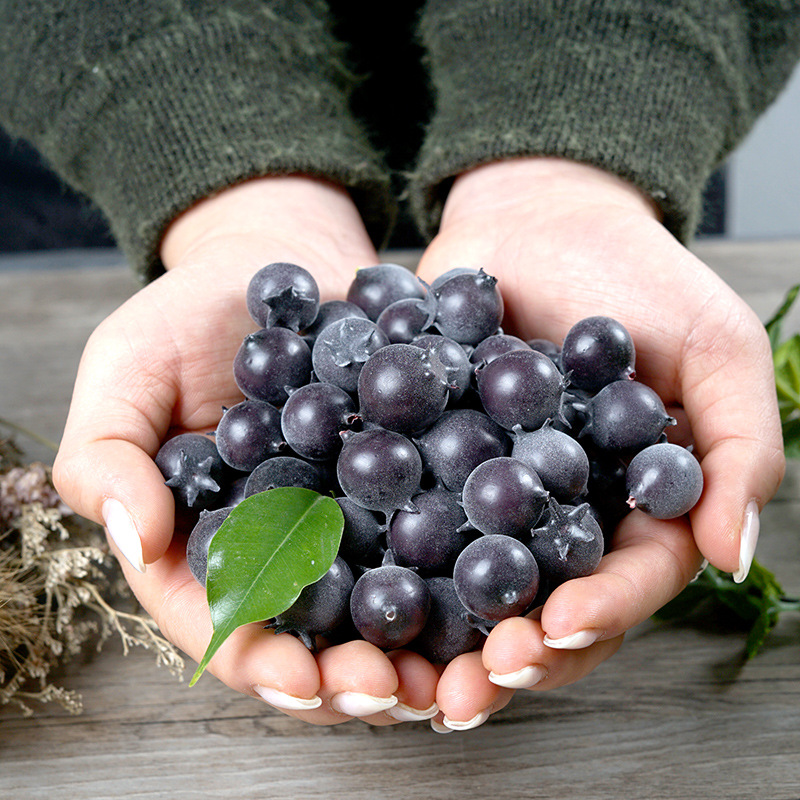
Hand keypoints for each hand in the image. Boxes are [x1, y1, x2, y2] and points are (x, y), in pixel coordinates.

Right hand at [52, 176, 443, 724]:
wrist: (279, 261)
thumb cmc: (186, 314)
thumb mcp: (126, 371)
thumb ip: (110, 455)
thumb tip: (139, 539)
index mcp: (207, 542)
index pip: (224, 626)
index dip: (260, 663)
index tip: (303, 681)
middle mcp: (284, 547)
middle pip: (316, 636)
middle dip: (355, 674)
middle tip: (401, 691)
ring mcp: (349, 519)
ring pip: (383, 602)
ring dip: (421, 644)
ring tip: (460, 668)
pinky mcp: (406, 481)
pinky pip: (434, 531)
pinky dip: (463, 565)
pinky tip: (498, 580)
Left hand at [415, 157, 784, 725]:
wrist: (539, 218)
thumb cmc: (638, 276)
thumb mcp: (712, 347)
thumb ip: (737, 446)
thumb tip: (735, 556)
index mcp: (635, 508)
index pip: (628, 582)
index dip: (598, 615)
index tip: (554, 630)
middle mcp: (561, 517)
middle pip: (542, 607)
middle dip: (509, 655)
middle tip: (467, 692)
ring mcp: (490, 496)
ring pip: (468, 584)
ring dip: (440, 636)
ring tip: (402, 673)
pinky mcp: (430, 464)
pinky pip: (408, 519)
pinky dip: (384, 557)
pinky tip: (350, 590)